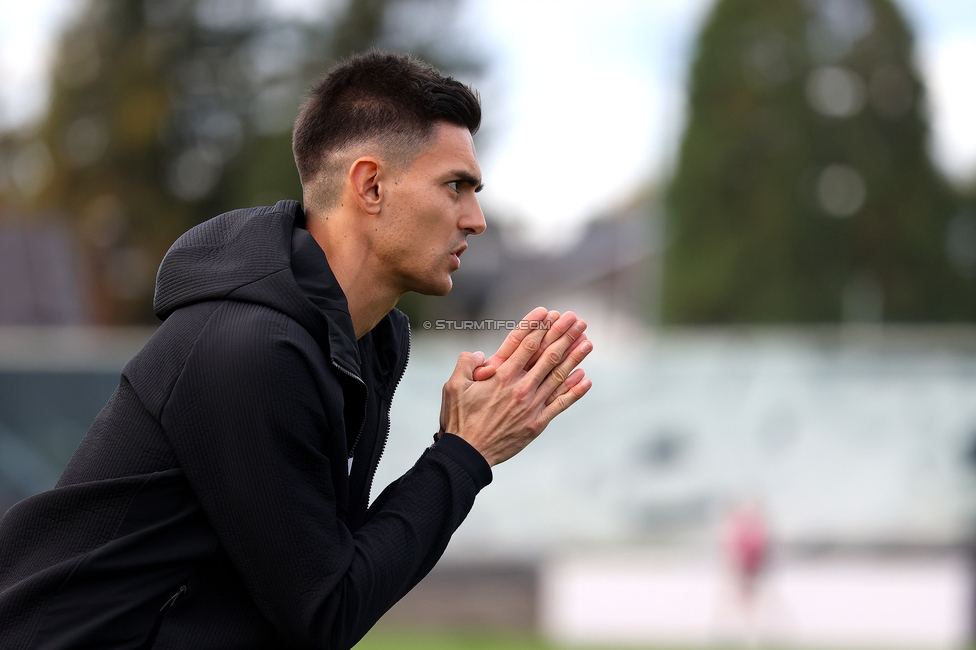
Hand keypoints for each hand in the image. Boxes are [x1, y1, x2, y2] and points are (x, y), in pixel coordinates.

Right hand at [438, 314, 592, 465]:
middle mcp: (520, 387)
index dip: (538, 325)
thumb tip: (480, 354)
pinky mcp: (537, 423)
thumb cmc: (458, 419)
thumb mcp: (453, 386)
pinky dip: (574, 391)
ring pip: (558, 376)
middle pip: (547, 355)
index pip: (525, 344)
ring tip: (588, 342)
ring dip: (575, 358)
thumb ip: (466, 363)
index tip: (549, 312)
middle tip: (577, 320)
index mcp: (501, 376)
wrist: (468, 453)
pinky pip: (560, 403)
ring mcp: (531, 405)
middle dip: (564, 335)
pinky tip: (586, 378)